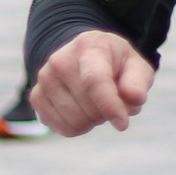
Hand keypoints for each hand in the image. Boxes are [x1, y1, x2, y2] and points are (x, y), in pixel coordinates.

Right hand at [32, 31, 154, 134]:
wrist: (86, 58)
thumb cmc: (116, 65)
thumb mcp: (135, 66)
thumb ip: (138, 81)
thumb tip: (135, 98)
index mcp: (89, 46)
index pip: (95, 81)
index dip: (109, 105)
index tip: (123, 124)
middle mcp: (60, 60)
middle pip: (86, 106)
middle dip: (107, 113)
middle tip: (115, 102)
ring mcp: (45, 78)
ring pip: (73, 120)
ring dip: (93, 121)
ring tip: (98, 105)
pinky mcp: (36, 96)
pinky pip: (59, 127)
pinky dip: (77, 128)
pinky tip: (84, 112)